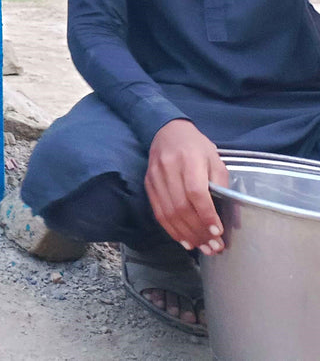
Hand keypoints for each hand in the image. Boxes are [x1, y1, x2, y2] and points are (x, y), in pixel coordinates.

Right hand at [145, 119, 228, 253]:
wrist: (168, 131)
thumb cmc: (196, 146)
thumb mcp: (215, 159)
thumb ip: (221, 185)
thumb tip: (230, 218)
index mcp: (189, 159)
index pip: (195, 192)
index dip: (206, 215)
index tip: (218, 232)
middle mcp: (169, 167)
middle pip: (181, 206)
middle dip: (198, 231)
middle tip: (214, 247)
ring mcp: (155, 176)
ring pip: (168, 212)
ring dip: (186, 234)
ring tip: (202, 248)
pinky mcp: (148, 184)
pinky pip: (158, 211)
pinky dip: (171, 229)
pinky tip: (184, 240)